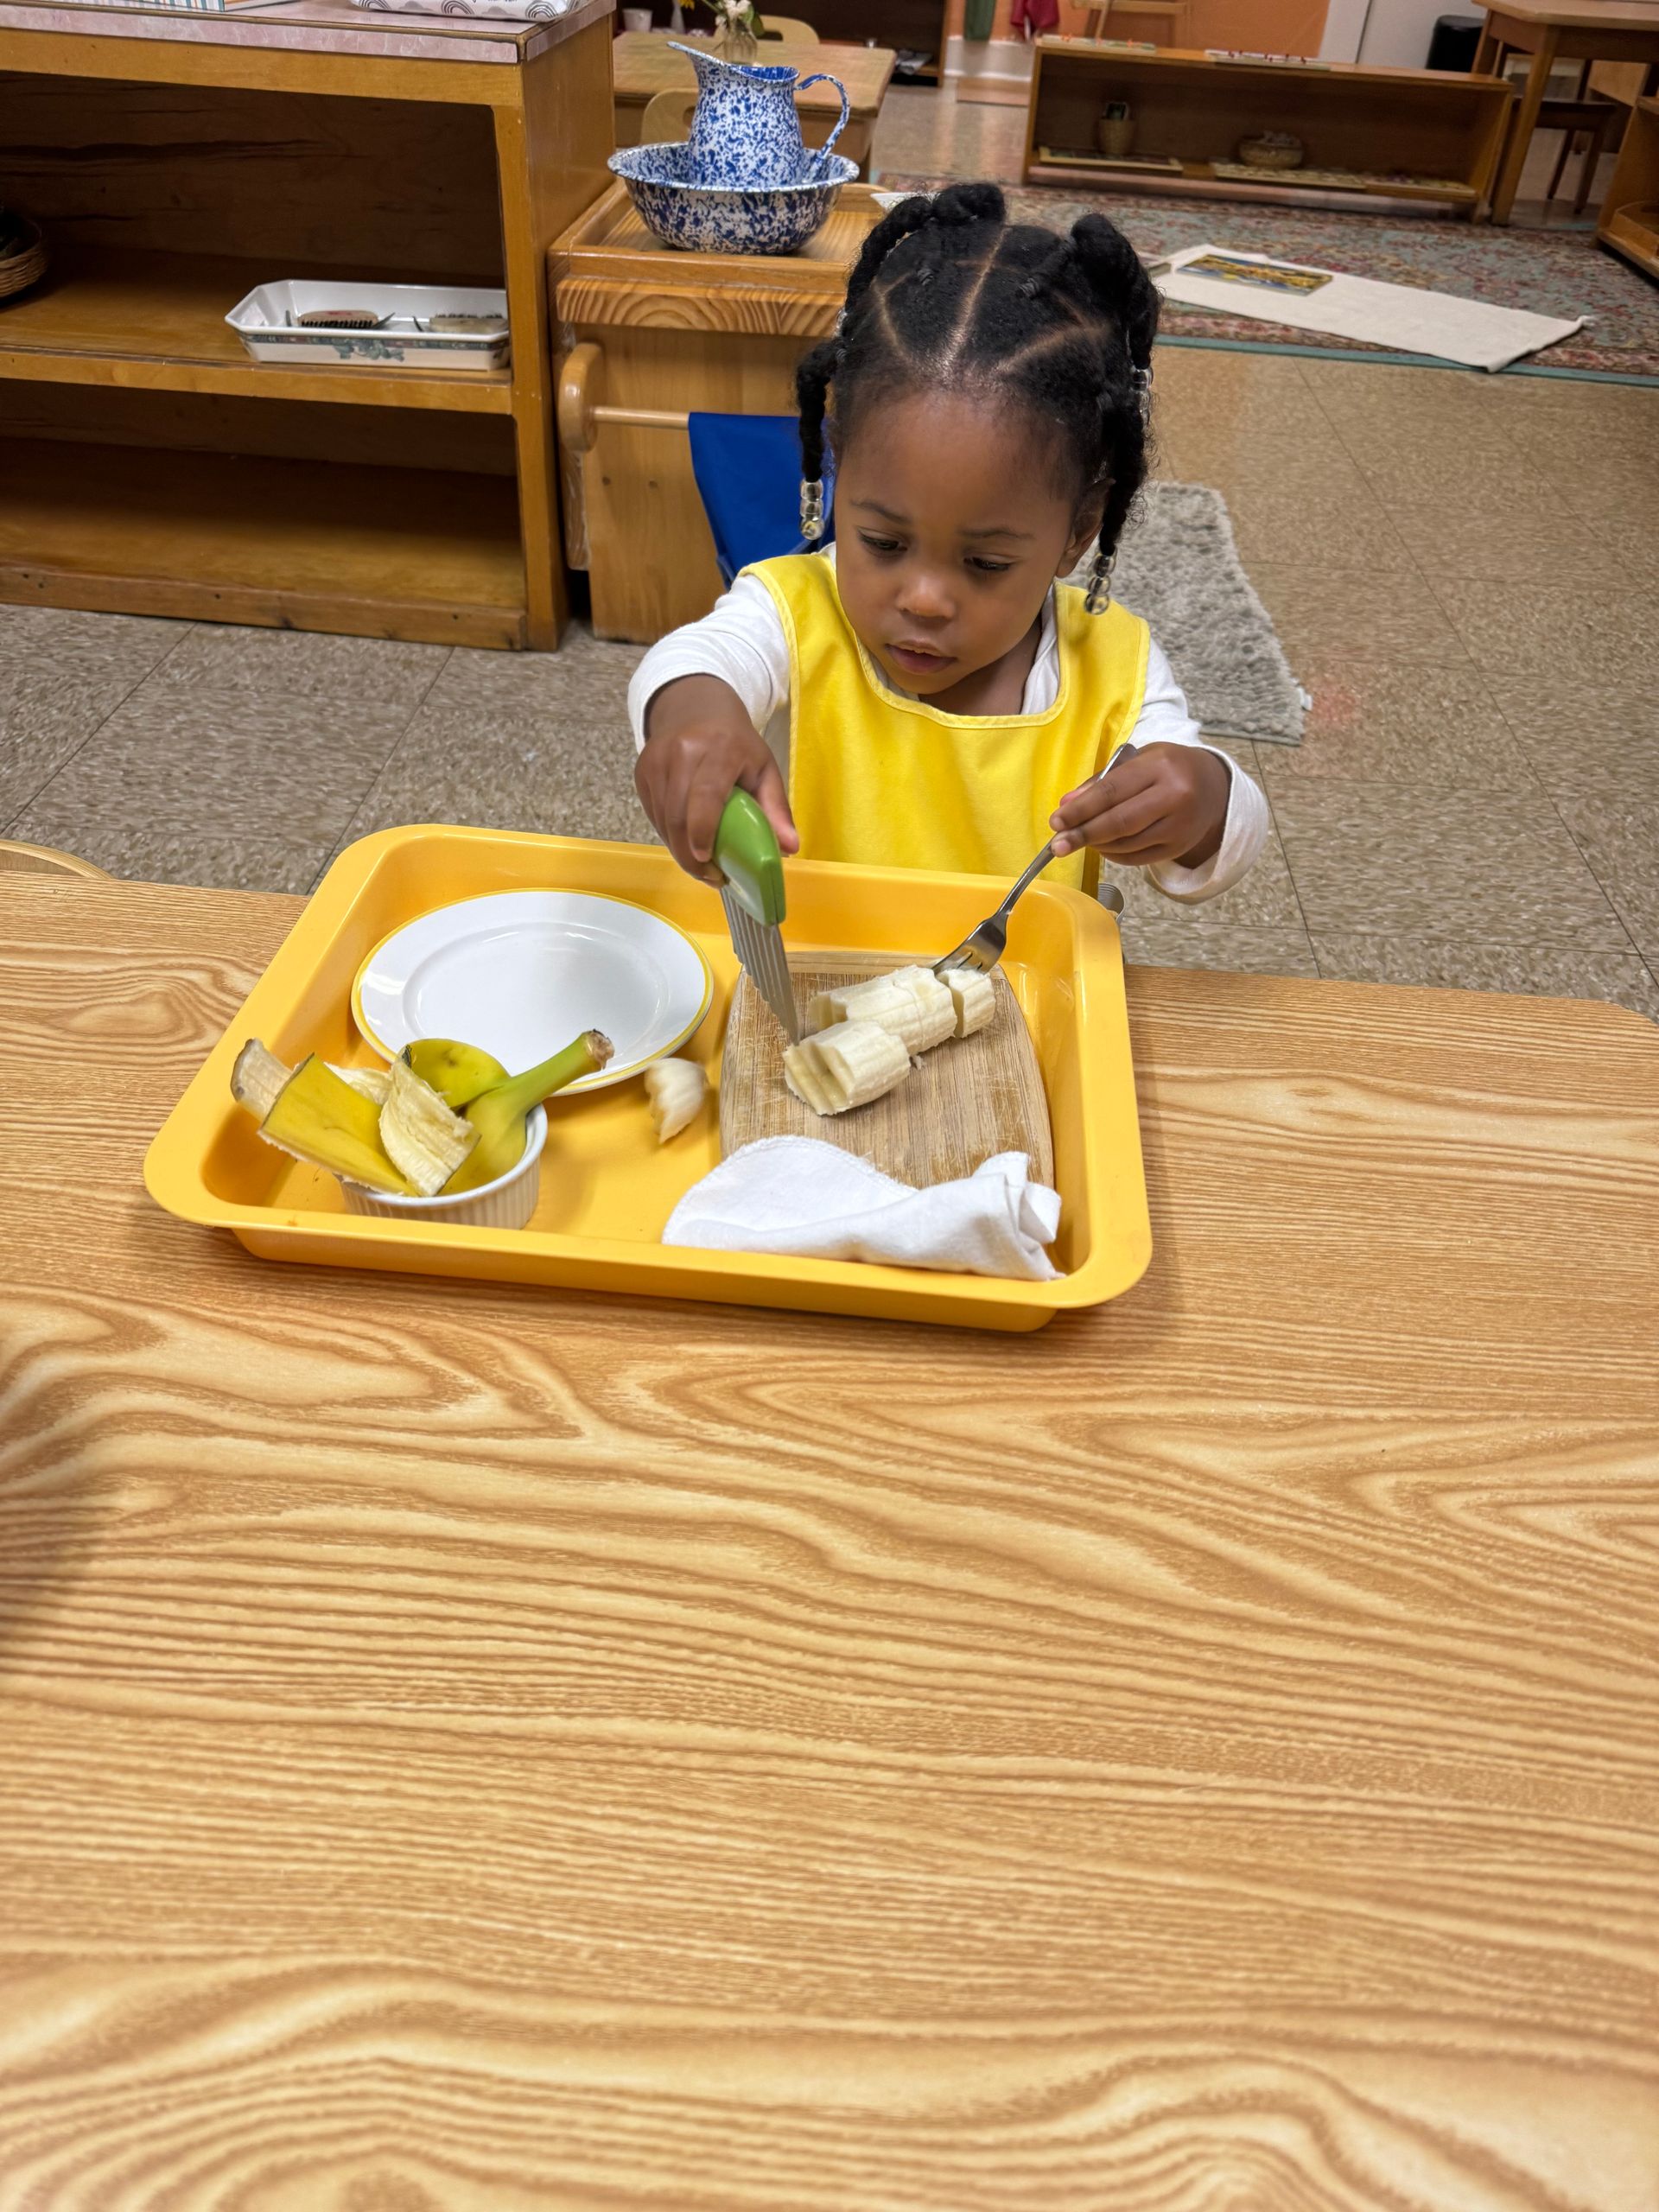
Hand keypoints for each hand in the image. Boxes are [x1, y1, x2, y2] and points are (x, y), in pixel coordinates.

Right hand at [636, 675, 798, 884]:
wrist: (696, 707)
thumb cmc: (736, 743)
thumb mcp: (764, 768)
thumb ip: (776, 808)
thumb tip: (790, 849)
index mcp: (719, 749)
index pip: (705, 795)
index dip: (702, 831)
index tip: (708, 860)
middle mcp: (681, 752)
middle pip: (678, 815)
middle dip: (690, 855)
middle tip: (711, 877)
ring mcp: (656, 762)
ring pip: (662, 819)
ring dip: (679, 850)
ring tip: (702, 867)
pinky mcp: (642, 772)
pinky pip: (654, 814)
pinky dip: (669, 835)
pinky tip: (686, 844)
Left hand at [1050, 742, 1230, 869]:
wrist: (1213, 787)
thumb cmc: (1167, 769)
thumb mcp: (1137, 762)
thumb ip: (1101, 782)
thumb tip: (1066, 806)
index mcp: (1159, 766)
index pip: (1112, 792)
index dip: (1081, 810)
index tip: (1056, 821)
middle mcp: (1174, 795)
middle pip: (1119, 822)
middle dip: (1083, 835)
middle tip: (1057, 845)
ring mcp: (1179, 825)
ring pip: (1127, 844)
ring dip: (1097, 845)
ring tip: (1078, 841)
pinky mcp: (1179, 846)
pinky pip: (1137, 858)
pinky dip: (1114, 855)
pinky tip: (1102, 847)